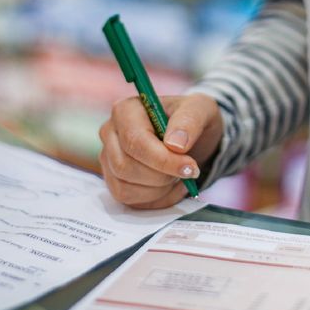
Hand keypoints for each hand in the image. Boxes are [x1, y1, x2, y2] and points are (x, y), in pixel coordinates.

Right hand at [99, 94, 222, 208]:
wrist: (192, 138)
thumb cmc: (191, 121)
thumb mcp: (200, 110)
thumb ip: (189, 121)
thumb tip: (175, 143)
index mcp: (126, 110)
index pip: (135, 141)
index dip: (163, 160)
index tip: (190, 168)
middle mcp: (110, 133)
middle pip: (125, 167)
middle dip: (162, 176)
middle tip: (188, 171)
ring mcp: (109, 158)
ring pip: (125, 187)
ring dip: (160, 189)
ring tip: (179, 176)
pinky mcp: (114, 179)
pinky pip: (128, 199)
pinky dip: (155, 199)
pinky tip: (170, 187)